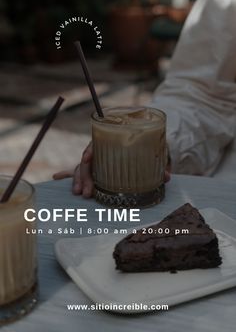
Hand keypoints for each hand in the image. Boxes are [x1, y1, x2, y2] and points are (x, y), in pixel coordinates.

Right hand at [53, 141, 170, 197]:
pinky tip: (56, 177)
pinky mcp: (98, 167)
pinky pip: (80, 169)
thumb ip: (162, 161)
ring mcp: (99, 159)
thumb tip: (167, 177)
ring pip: (82, 167)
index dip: (90, 151)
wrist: (147, 138)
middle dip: (84, 176)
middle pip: (88, 161)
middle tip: (85, 193)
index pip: (97, 144)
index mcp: (114, 141)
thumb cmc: (151, 143)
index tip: (87, 160)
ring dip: (78, 180)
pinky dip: (68, 173)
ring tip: (79, 193)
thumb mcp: (158, 150)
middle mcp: (103, 150)